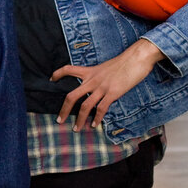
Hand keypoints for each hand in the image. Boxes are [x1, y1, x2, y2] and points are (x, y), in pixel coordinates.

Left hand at [51, 39, 165, 130]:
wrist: (136, 58)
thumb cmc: (124, 62)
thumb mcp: (105, 66)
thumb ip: (98, 75)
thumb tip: (96, 83)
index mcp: (90, 71)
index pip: (68, 69)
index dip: (58, 74)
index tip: (51, 79)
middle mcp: (92, 80)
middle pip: (72, 96)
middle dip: (64, 109)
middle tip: (59, 120)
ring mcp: (102, 87)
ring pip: (85, 106)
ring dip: (79, 119)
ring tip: (76, 129)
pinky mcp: (113, 93)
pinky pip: (101, 108)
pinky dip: (97, 118)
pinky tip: (94, 125)